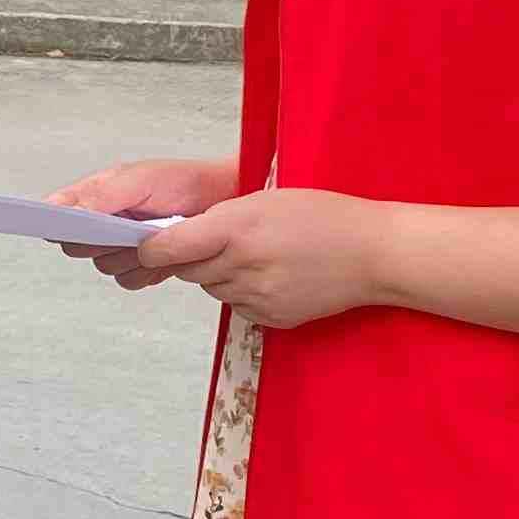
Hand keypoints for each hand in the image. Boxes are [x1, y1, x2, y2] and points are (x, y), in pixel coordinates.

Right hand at [51, 157, 240, 289]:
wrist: (221, 201)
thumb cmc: (182, 182)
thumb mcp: (140, 180)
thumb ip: (102, 195)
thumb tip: (66, 210)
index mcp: (94, 195)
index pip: (57, 212)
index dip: (54, 221)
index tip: (60, 227)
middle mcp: (102, 222)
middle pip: (76, 245)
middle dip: (99, 241)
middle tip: (126, 227)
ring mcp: (121, 247)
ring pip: (103, 266)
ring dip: (127, 257)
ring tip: (152, 238)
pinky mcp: (141, 267)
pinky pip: (127, 280)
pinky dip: (145, 272)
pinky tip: (162, 256)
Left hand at [137, 190, 389, 330]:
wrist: (374, 253)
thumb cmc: (322, 216)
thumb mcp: (265, 200)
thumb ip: (220, 219)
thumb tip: (179, 240)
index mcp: (237, 229)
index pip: (169, 248)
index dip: (150, 249)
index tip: (144, 246)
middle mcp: (242, 266)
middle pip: (187, 271)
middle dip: (190, 258)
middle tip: (215, 242)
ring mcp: (257, 297)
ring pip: (212, 288)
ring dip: (218, 274)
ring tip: (254, 254)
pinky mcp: (271, 318)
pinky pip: (237, 306)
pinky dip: (242, 291)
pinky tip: (271, 275)